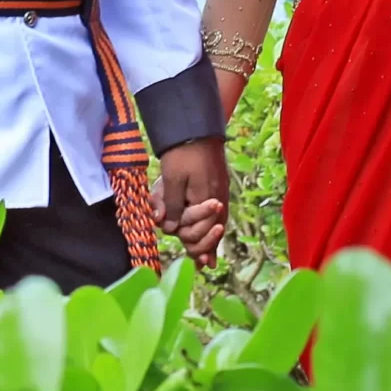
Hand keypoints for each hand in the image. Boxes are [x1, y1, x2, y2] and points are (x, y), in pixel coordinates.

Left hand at [157, 137, 229, 267]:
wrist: (197, 129)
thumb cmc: (183, 154)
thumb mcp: (172, 180)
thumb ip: (173, 206)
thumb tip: (171, 229)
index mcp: (206, 201)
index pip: (198, 232)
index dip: (192, 244)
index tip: (197, 261)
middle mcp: (217, 200)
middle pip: (208, 231)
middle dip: (200, 243)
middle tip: (199, 260)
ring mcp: (219, 193)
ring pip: (214, 224)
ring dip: (207, 240)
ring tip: (207, 260)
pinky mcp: (217, 187)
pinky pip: (217, 213)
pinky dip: (212, 227)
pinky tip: (212, 237)